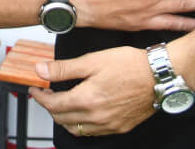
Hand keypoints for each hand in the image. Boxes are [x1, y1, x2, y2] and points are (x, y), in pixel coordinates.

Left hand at [30, 46, 155, 135]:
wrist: (159, 75)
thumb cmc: (130, 65)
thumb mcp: (92, 61)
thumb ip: (64, 69)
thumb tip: (40, 70)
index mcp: (87, 99)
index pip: (53, 105)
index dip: (40, 97)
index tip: (36, 90)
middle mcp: (96, 117)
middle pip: (62, 119)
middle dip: (50, 107)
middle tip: (46, 95)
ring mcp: (108, 125)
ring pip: (76, 129)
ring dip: (64, 118)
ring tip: (61, 104)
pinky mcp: (119, 127)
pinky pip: (92, 133)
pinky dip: (81, 125)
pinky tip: (82, 113)